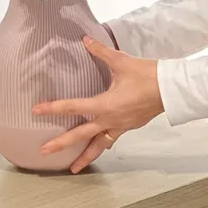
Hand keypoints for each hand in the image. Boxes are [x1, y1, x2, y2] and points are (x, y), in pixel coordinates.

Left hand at [33, 36, 163, 173]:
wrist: (171, 89)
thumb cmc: (147, 75)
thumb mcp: (121, 61)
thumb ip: (100, 51)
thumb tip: (84, 39)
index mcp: (105, 105)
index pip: (73, 107)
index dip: (52, 108)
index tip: (36, 110)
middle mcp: (110, 120)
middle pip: (81, 136)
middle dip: (61, 144)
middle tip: (44, 152)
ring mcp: (120, 126)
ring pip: (99, 145)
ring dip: (84, 156)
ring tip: (73, 168)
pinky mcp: (129, 126)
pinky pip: (112, 139)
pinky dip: (103, 145)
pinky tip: (99, 146)